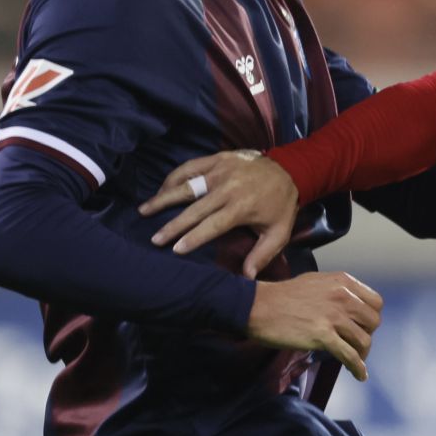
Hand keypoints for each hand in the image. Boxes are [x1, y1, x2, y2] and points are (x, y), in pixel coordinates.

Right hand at [140, 151, 299, 276]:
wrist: (291, 169)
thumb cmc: (281, 205)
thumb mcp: (279, 232)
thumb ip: (262, 254)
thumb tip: (247, 277)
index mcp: (241, 207)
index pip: (211, 225)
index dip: (192, 237)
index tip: (175, 249)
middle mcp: (227, 188)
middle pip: (194, 209)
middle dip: (172, 225)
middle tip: (154, 239)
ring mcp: (220, 171)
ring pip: (186, 185)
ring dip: (163, 198)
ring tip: (144, 210)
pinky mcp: (217, 158)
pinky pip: (189, 167)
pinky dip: (173, 178)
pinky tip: (161, 190)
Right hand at [246, 271, 383, 380]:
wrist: (257, 306)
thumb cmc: (281, 296)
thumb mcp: (315, 282)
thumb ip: (336, 291)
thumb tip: (350, 305)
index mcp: (343, 282)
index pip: (375, 302)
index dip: (371, 317)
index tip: (363, 327)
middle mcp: (343, 297)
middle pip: (373, 322)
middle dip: (367, 335)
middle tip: (356, 344)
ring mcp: (334, 316)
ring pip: (364, 340)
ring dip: (362, 354)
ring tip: (355, 361)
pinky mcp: (323, 336)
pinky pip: (349, 356)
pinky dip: (358, 368)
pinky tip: (359, 375)